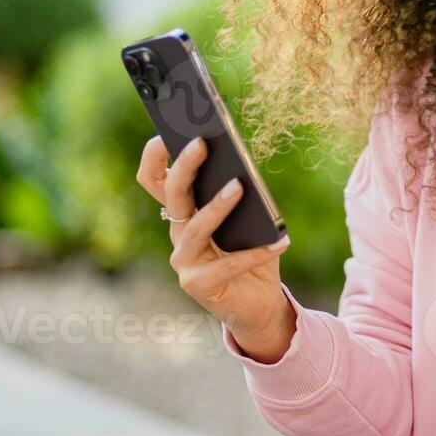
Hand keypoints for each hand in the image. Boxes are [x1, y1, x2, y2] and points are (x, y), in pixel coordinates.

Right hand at [136, 135, 294, 361]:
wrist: (260, 302)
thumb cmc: (253, 250)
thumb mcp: (249, 217)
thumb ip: (240, 193)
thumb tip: (243, 165)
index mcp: (183, 212)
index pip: (155, 180)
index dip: (155, 158)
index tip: (164, 133)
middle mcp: (177, 233)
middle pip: (173, 195)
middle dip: (186, 166)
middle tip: (202, 143)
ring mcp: (183, 261)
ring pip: (195, 228)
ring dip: (217, 206)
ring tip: (239, 187)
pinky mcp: (198, 284)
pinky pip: (227, 265)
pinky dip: (255, 253)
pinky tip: (280, 242)